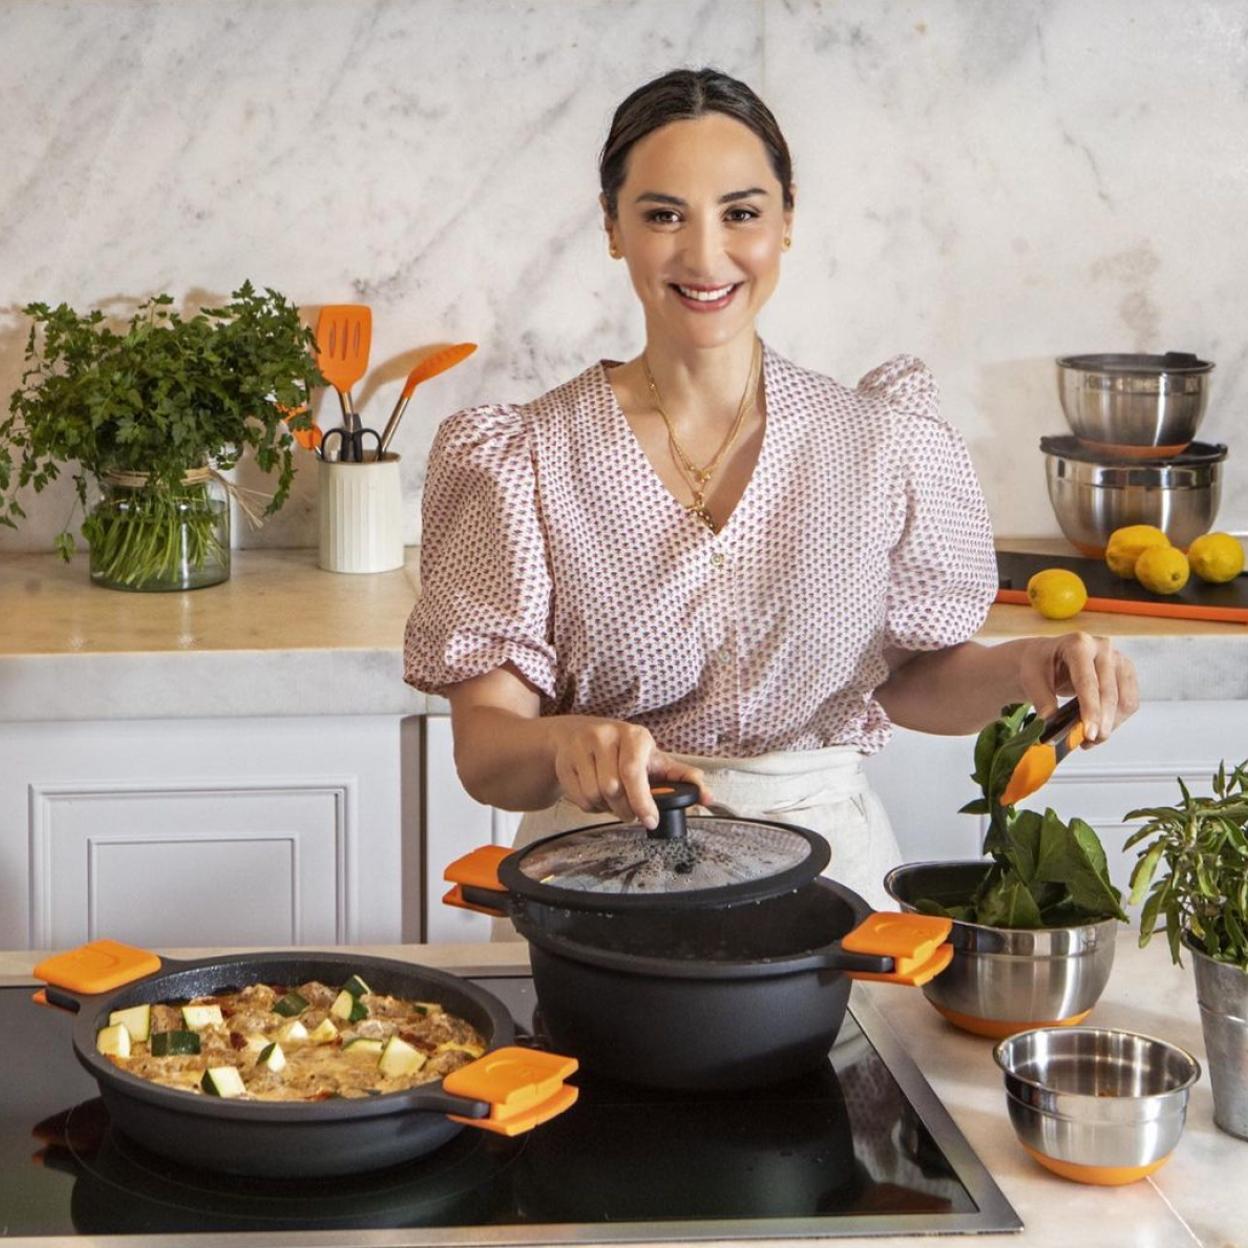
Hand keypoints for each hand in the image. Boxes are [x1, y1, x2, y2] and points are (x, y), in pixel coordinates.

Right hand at [547, 716, 711, 828]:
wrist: (578, 735)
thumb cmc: (625, 752)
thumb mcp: (654, 760)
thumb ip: (682, 778)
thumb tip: (709, 798)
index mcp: (634, 735)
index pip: (634, 771)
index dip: (643, 800)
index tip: (650, 821)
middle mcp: (605, 736)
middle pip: (614, 788)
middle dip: (625, 809)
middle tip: (631, 813)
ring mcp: (581, 747)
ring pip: (596, 795)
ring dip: (607, 808)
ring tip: (612, 800)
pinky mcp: (564, 761)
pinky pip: (580, 798)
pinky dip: (590, 806)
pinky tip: (595, 794)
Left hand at [1016, 632, 1138, 744]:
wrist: (1047, 657)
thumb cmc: (1039, 664)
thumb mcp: (1031, 679)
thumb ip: (1042, 700)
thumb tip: (1050, 723)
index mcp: (1078, 644)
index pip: (1088, 681)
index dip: (1090, 709)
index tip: (1089, 732)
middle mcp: (1102, 647)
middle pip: (1108, 692)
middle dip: (1101, 721)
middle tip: (1089, 741)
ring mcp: (1118, 659)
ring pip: (1124, 700)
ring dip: (1111, 724)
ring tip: (1090, 740)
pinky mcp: (1126, 673)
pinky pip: (1129, 702)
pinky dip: (1116, 720)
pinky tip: (1099, 729)